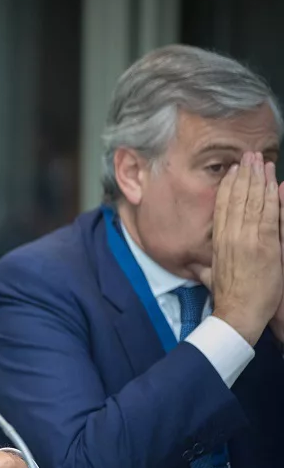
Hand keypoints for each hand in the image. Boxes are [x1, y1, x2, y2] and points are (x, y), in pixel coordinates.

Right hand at [209, 152, 282, 345]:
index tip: (234, 170)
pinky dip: (269, 195)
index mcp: (219, 241)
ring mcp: (246, 238)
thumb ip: (206, 263)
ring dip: (258, 178)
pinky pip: (267, 213)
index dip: (229, 185)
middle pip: (237, 198)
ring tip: (261, 160)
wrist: (239, 313)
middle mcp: (230, 236)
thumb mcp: (212, 275)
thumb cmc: (229, 297)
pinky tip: (272, 181)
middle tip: (249, 155)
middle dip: (244, 174)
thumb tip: (195, 259)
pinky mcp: (264, 244)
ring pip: (252, 201)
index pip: (223, 206)